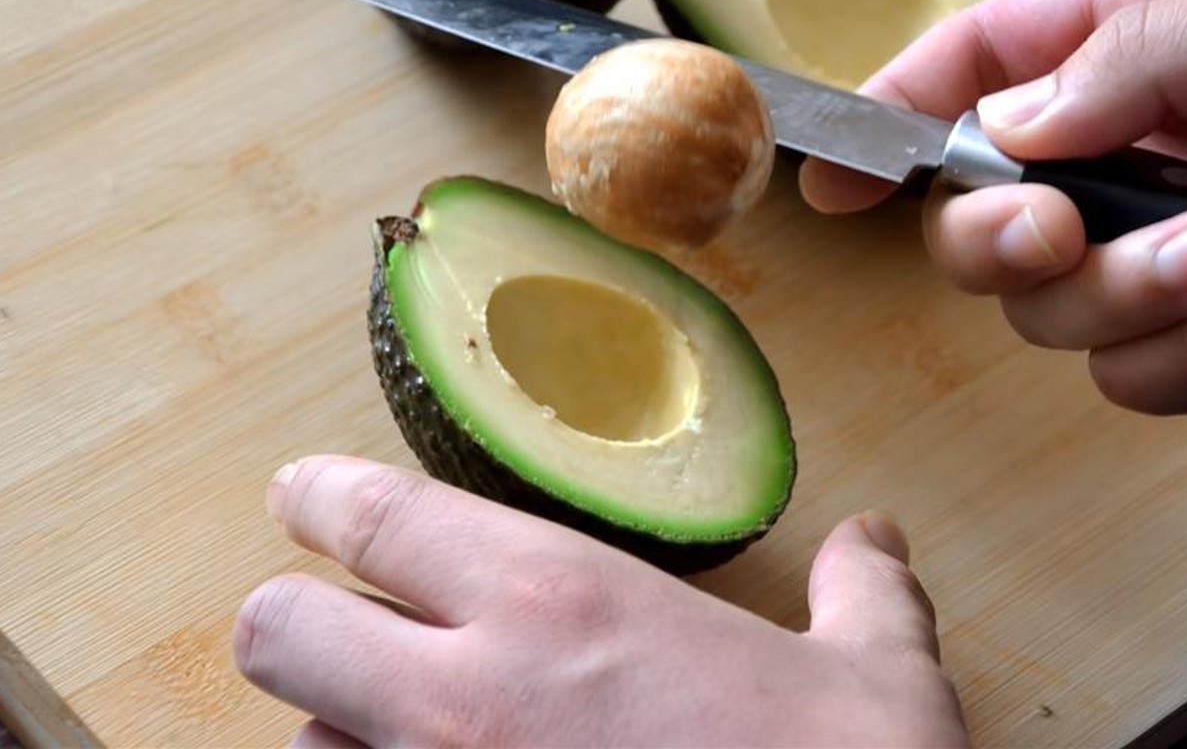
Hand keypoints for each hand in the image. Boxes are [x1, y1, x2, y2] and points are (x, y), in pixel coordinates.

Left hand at [233, 456, 967, 748]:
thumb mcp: (875, 675)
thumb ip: (861, 590)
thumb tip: (872, 540)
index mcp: (560, 601)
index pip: (377, 516)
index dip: (319, 496)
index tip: (302, 493)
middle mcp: (470, 698)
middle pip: (280, 630)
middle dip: (298, 617)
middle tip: (351, 619)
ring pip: (306, 748)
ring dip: (345, 729)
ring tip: (414, 730)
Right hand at [801, 0, 1186, 414]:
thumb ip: (1123, 56)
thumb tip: (1003, 123)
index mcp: (1131, 46)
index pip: (971, 76)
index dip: (888, 118)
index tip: (827, 177)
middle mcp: (1132, 157)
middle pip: (981, 223)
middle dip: (1004, 239)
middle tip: (1061, 228)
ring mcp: (1169, 259)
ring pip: (1054, 317)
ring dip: (1135, 298)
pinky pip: (1147, 381)